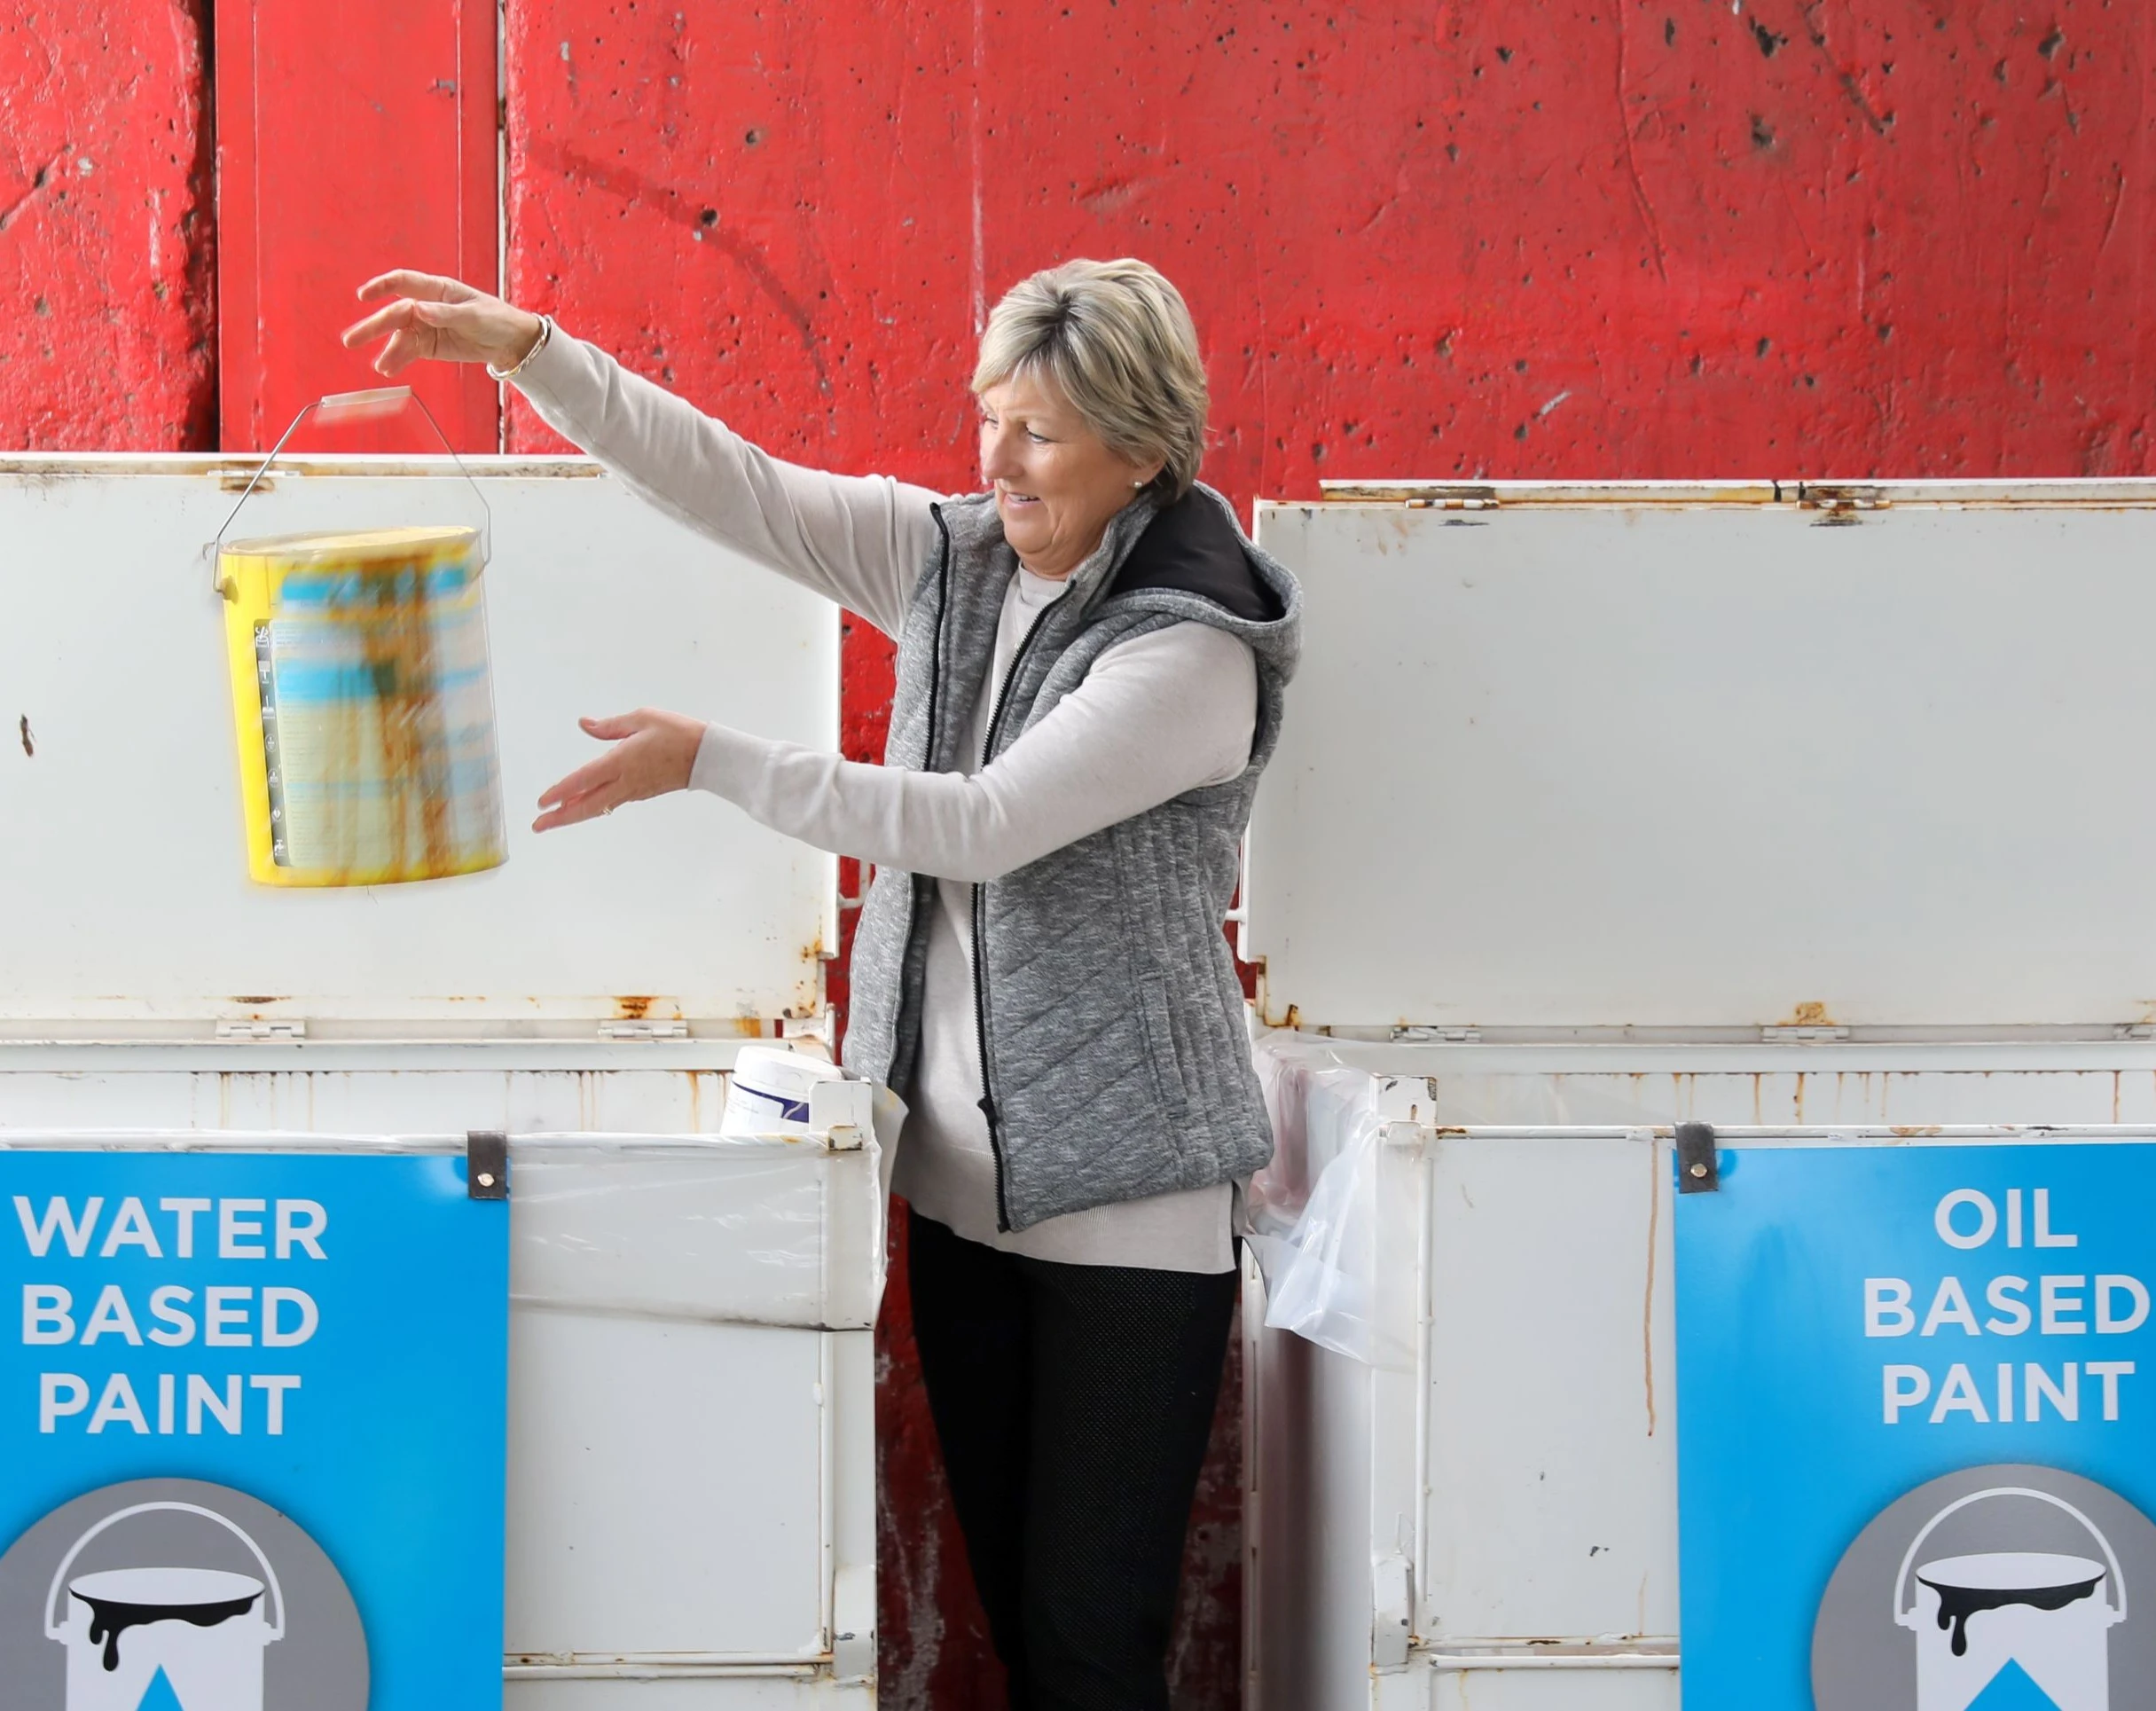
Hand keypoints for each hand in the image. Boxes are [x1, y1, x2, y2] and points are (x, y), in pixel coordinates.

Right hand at [342, 270, 544, 376]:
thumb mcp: (473, 315)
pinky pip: (409, 352)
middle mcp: (425, 306)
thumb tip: (418, 309)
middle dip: (373, 326)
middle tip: (351, 340)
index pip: (403, 283)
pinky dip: (398, 360)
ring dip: (387, 350)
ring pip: (399, 337)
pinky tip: (388, 369)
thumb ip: (445, 314)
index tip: (364, 296)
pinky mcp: (429, 346)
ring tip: (381, 367)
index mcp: (436, 290)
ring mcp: (425, 327)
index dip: (381, 287)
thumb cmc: (495, 318)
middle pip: (394, 314)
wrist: (510, 342)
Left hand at [534, 710, 705, 831]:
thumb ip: (610, 726)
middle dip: (560, 818)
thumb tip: (585, 724)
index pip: (582, 780)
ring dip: (575, 814)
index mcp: (621, 761)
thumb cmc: (678, 734)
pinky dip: (594, 806)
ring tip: (555, 818)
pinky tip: (586, 804)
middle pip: (586, 806)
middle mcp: (625, 781)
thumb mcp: (642, 718)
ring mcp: (634, 790)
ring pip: (598, 807)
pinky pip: (612, 803)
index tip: (541, 803)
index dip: (559, 792)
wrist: (708, 756)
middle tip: (538, 826)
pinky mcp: (642, 793)